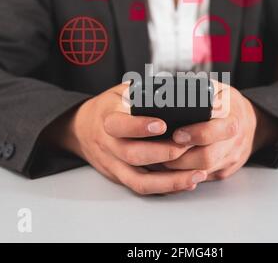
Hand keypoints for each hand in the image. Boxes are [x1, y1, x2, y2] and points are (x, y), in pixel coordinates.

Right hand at [48, 83, 207, 194]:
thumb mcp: (121, 92)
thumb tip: (175, 88)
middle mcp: (108, 145)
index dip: (139, 126)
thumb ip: (143, 91)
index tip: (163, 125)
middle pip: (132, 155)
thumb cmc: (109, 108)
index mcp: (107, 118)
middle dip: (163, 153)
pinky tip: (187, 183)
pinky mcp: (120, 178)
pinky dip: (166, 188)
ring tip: (196, 175)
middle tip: (187, 148)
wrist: (81, 129)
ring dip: (170, 181)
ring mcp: (113, 165)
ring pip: (139, 181)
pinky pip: (142, 188)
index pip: (119, 125)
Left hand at [163, 82, 277, 180]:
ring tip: (158, 158)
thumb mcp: (219, 89)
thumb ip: (201, 89)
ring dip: (178, 168)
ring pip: (202, 172)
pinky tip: (169, 168)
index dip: (194, 134)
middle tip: (159, 150)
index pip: (213, 131)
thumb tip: (173, 88)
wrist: (253, 124)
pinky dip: (184, 175)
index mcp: (232, 119)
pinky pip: (202, 179)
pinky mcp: (224, 171)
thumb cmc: (229, 104)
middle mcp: (234, 142)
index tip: (176, 133)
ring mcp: (230, 159)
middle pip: (206, 157)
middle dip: (179, 156)